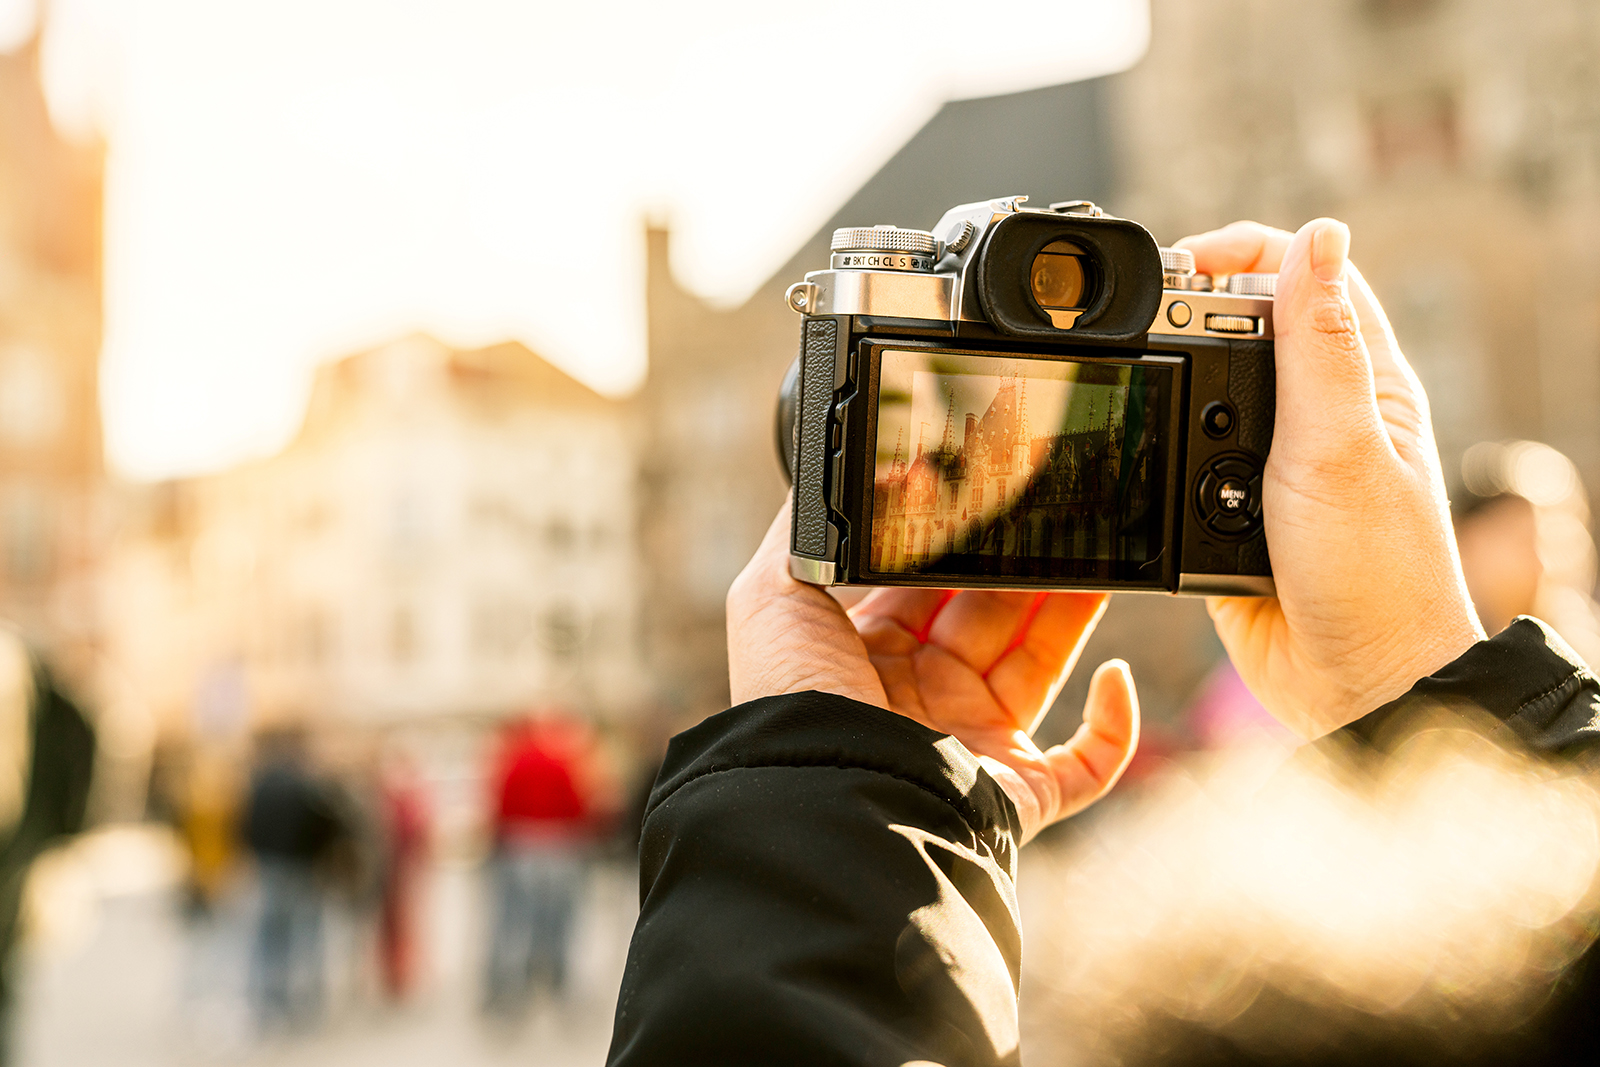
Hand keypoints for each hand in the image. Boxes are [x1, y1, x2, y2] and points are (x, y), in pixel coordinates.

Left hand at [727, 506, 1138, 840]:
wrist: (827, 794)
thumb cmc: (792, 701)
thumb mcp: (770, 596)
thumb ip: (806, 528)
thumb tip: (847, 473)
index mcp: (867, 658)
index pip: (930, 588)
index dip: (964, 546)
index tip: (993, 501)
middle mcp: (922, 701)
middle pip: (993, 616)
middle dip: (1027, 567)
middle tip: (1058, 515)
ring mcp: (973, 746)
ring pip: (1043, 667)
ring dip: (1077, 614)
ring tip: (1104, 558)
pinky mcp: (1018, 794)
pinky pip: (1088, 768)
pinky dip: (1115, 727)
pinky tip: (1115, 674)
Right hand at [1175, 219, 1484, 737]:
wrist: (1350, 685)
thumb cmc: (1377, 573)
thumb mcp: (1342, 445)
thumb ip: (1319, 344)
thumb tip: (1320, 235)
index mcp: (1360, 381)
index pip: (1305, 275)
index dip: (1242, 250)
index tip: (1180, 264)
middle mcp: (1317, 414)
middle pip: (1241, 324)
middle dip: (1184, 311)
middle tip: (1135, 320)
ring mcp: (1269, 463)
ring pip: (1200, 391)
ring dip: (1165, 384)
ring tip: (1132, 381)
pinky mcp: (1224, 510)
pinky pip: (1176, 463)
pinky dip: (1154, 452)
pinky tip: (1140, 456)